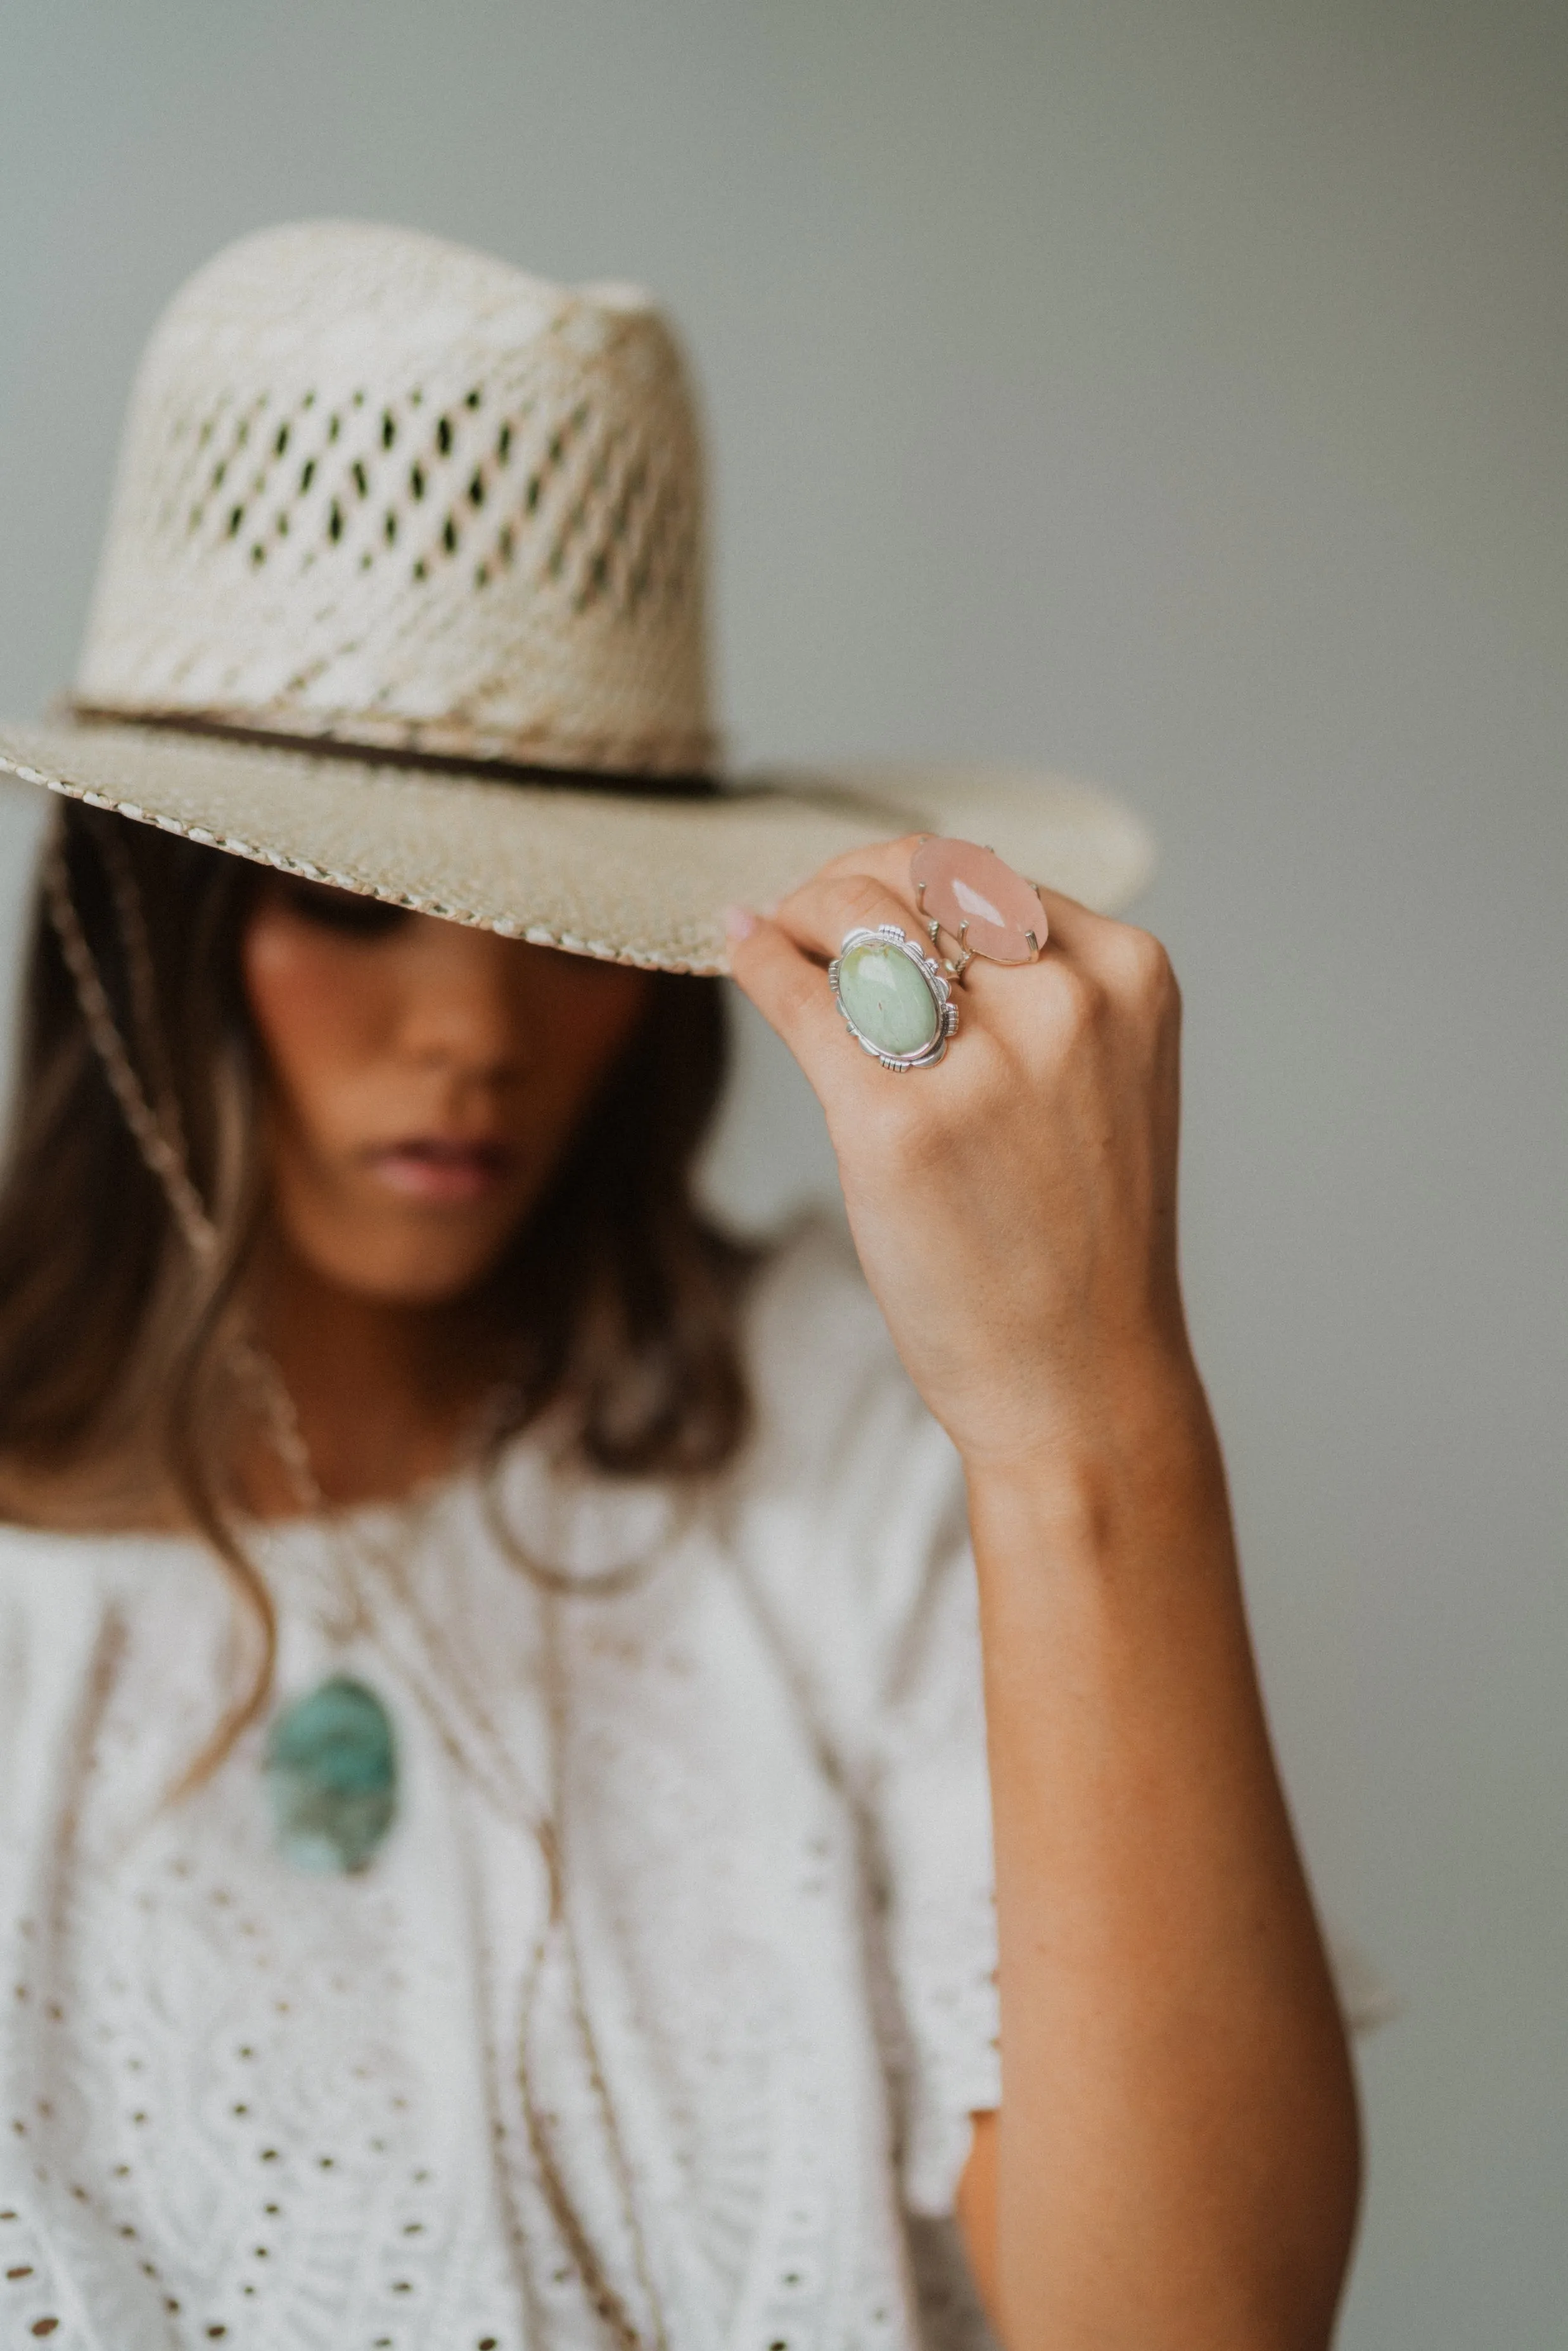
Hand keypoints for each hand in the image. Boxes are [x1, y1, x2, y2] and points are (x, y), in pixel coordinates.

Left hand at [727, 836, 1193, 1478]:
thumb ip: (1030, 991)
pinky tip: (739, 952)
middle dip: (840, 884)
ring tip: (774, 944)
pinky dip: (758, 962)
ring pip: (853, 917)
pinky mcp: (896, 1125)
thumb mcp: (1094, 1081)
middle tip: (800, 920)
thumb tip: (892, 907)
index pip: (984, 873)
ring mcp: (982, 1064)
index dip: (898, 879)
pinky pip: (800, 998)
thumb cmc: (1074, 1239)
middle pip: (914, 874)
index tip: (854, 908)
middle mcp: (1066, 1004)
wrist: (1080, 1380)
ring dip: (797, 916)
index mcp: (1126, 977)